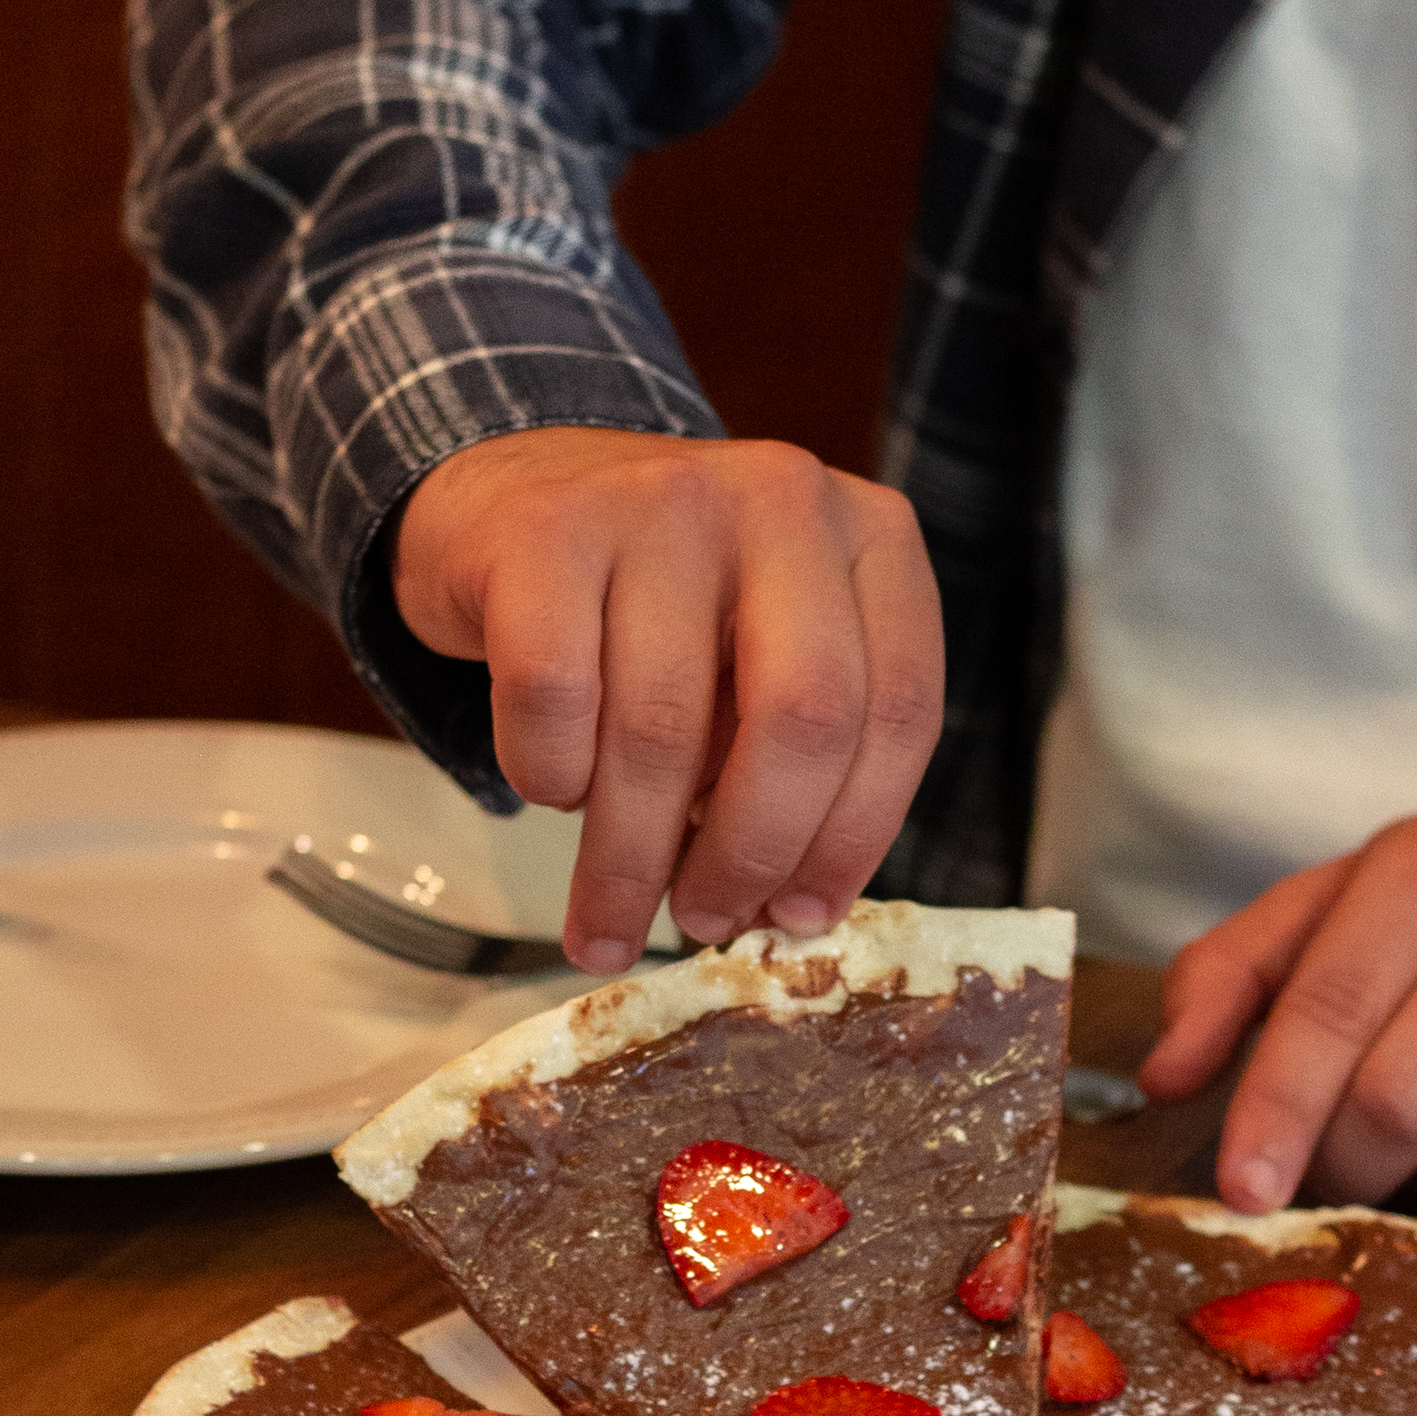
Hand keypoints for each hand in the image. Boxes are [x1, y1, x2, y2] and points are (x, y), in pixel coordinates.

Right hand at [392, 429, 942, 973]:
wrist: (515, 494)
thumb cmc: (656, 611)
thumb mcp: (760, 660)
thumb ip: (795, 762)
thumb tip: (786, 912)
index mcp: (868, 538)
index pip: (901, 710)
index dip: (853, 838)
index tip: (799, 917)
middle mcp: (781, 499)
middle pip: (802, 719)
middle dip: (750, 853)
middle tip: (702, 920)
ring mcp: (662, 499)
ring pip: (662, 729)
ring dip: (630, 856)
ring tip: (609, 915)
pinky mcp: (546, 528)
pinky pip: (554, 698)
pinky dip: (549, 776)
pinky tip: (553, 787)